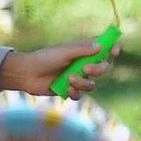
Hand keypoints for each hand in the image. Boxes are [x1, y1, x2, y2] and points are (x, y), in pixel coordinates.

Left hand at [0, 39, 121, 98]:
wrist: (27, 74)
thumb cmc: (44, 58)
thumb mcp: (64, 51)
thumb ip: (83, 49)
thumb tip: (101, 46)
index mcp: (83, 51)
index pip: (104, 49)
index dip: (111, 50)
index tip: (113, 52)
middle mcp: (82, 64)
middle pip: (103, 68)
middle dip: (98, 69)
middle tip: (86, 68)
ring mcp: (77, 77)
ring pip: (92, 84)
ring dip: (83, 82)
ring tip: (69, 79)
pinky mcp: (69, 90)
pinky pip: (80, 95)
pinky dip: (74, 93)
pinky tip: (66, 89)